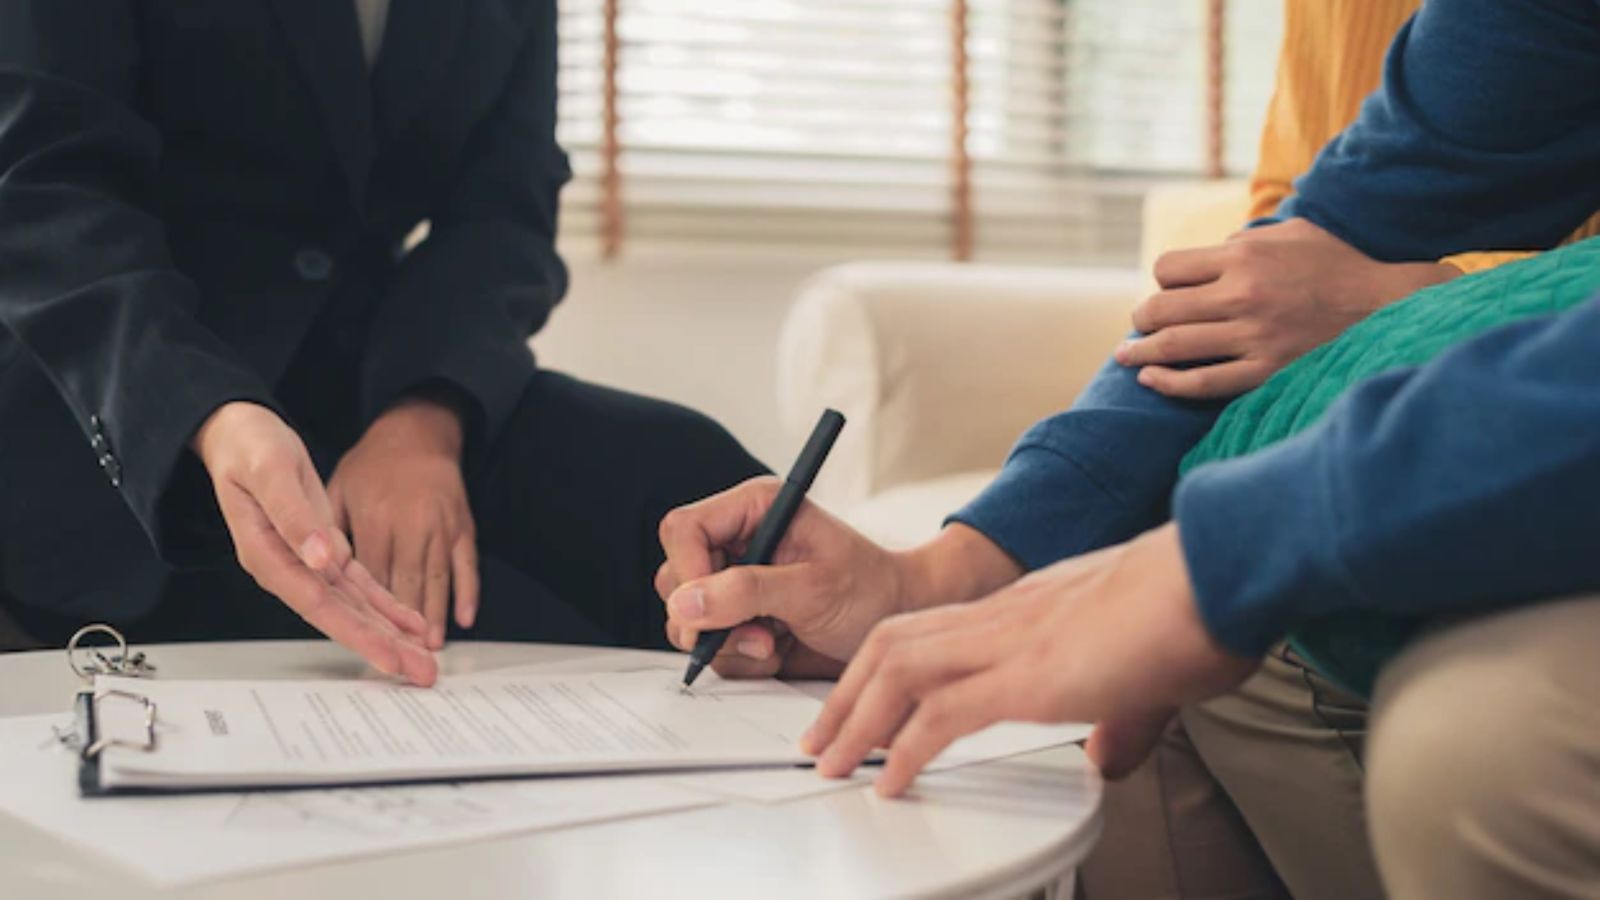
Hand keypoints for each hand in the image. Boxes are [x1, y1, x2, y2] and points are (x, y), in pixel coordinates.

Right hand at [193, 402, 435, 684]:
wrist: (239, 433)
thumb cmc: (249, 448)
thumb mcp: (269, 472)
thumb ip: (294, 518)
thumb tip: (321, 558)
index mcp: (269, 556)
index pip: (319, 606)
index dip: (358, 633)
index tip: (390, 657)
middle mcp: (289, 569)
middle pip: (341, 618)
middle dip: (384, 646)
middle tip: (422, 672)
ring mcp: (307, 564)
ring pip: (354, 607)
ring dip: (390, 633)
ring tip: (423, 660)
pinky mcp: (323, 551)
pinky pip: (358, 587)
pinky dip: (385, 605)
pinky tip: (409, 624)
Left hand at [328, 396, 476, 649]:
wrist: (418, 430)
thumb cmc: (372, 462)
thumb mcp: (338, 486)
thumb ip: (326, 527)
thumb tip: (325, 567)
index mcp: (376, 517)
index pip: (369, 576)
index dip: (367, 612)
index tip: (367, 640)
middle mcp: (411, 524)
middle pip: (405, 585)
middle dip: (403, 628)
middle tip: (404, 660)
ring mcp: (440, 526)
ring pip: (436, 579)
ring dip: (433, 617)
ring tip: (428, 649)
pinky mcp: (461, 525)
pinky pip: (466, 564)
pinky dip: (466, 592)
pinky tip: (462, 618)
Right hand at [655, 477, 1020, 678]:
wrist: (899, 623)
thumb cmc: (871, 591)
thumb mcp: (813, 588)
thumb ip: (747, 592)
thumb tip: (684, 603)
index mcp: (754, 510)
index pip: (683, 530)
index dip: (687, 570)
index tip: (706, 609)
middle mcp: (737, 543)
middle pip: (675, 578)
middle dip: (710, 617)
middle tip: (760, 637)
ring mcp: (734, 584)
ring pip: (686, 618)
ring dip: (727, 643)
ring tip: (775, 644)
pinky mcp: (739, 619)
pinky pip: (711, 645)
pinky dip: (740, 659)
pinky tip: (779, 650)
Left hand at [802, 523, 1258, 796]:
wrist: (1223, 569)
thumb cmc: (1201, 604)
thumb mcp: (1149, 675)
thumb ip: (1120, 717)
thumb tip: (1109, 755)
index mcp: (1028, 608)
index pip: (935, 630)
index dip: (889, 667)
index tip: (866, 703)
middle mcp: (1006, 616)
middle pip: (894, 643)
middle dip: (848, 693)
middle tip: (821, 737)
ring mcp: (1011, 641)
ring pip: (898, 670)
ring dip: (856, 719)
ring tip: (832, 762)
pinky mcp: (1027, 676)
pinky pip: (941, 716)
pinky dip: (905, 751)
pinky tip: (890, 782)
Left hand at [1116, 218, 1458, 398]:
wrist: (1387, 307)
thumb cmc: (1338, 266)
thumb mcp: (1292, 233)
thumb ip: (1244, 240)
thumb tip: (1208, 253)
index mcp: (1244, 256)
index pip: (1168, 269)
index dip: (1161, 280)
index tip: (1165, 291)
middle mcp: (1242, 295)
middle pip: (1160, 307)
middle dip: (1142, 317)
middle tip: (1138, 325)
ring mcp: (1252, 336)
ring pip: (1173, 346)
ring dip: (1140, 352)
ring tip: (1127, 355)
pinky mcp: (1265, 371)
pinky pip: (1201, 383)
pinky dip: (1167, 383)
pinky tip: (1150, 381)